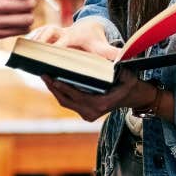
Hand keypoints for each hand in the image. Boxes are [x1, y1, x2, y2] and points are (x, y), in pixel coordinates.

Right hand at [28, 17, 120, 59]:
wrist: (88, 27)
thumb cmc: (94, 41)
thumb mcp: (103, 46)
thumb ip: (112, 53)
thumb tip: (124, 59)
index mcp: (74, 35)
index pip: (64, 41)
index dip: (57, 48)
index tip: (52, 56)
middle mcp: (61, 31)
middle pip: (48, 33)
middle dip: (40, 42)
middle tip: (32, 54)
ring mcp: (52, 31)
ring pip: (39, 33)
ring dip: (32, 42)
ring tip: (24, 54)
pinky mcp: (45, 34)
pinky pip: (34, 36)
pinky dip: (28, 43)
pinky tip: (22, 53)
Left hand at [42, 69, 161, 122]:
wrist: (132, 96)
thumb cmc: (129, 83)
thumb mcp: (128, 75)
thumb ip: (121, 70)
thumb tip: (116, 62)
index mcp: (101, 104)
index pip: (77, 96)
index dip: (64, 88)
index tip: (54, 78)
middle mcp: (92, 112)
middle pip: (67, 101)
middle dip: (54, 88)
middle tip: (44, 74)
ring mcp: (88, 114)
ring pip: (65, 103)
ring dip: (55, 90)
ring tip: (45, 76)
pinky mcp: (84, 112)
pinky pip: (69, 103)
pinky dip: (60, 93)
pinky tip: (53, 81)